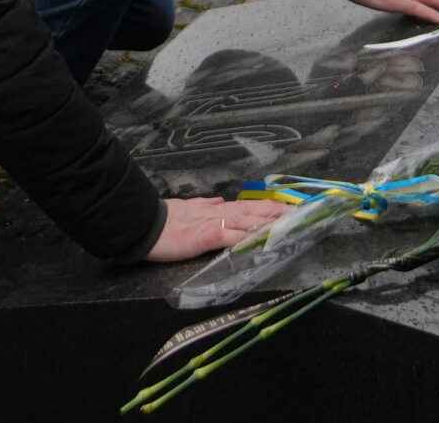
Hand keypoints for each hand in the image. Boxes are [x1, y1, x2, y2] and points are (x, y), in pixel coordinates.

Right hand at [145, 197, 286, 262]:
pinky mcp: (207, 236)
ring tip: (287, 219)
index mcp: (210, 209)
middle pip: (249, 210)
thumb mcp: (185, 208)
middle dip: (273, 211)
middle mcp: (215, 213)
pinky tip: (263, 237)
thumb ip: (204, 205)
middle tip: (295, 209)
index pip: (242, 207)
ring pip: (246, 220)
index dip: (262, 206)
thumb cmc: (161, 221)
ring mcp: (212, 223)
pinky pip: (234, 236)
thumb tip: (220, 201)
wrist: (143, 225)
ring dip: (268, 220)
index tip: (281, 205)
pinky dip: (250, 236)